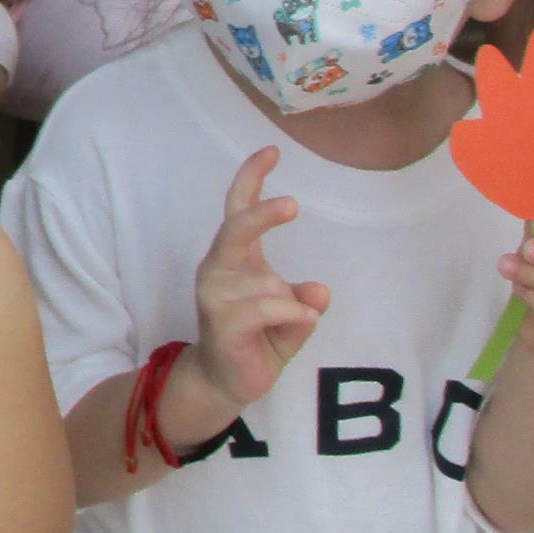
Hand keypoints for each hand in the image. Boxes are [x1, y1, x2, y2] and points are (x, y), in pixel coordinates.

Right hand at [191, 148, 331, 408]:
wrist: (227, 382)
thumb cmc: (258, 339)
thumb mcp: (291, 315)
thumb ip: (304, 302)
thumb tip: (318, 291)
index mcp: (234, 258)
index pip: (237, 209)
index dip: (251, 178)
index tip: (272, 150)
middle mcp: (219, 269)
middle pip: (235, 229)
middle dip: (262, 214)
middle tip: (293, 204)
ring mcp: (215, 296)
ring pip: (266, 282)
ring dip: (288, 302)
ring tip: (291, 320)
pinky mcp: (221, 323)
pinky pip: (266, 308)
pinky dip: (292, 314)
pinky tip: (303, 321)